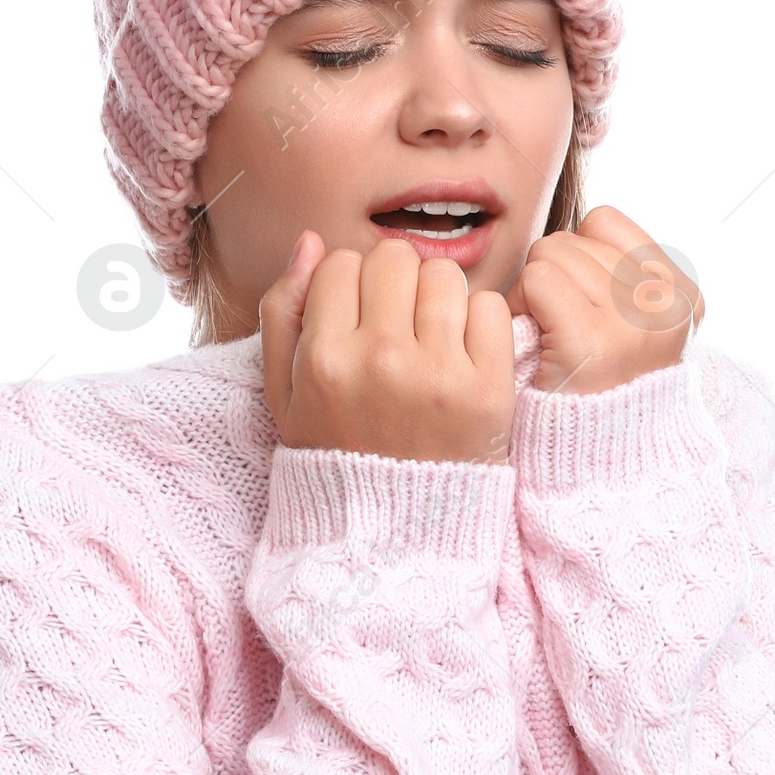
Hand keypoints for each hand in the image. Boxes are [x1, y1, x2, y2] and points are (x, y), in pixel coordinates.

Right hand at [260, 231, 515, 463]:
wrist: (394, 532)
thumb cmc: (337, 455)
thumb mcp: (285, 395)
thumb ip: (283, 313)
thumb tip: (310, 241)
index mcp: (325, 359)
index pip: (341, 263)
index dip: (349, 285)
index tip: (357, 318)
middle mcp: (380, 360)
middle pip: (394, 259)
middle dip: (395, 283)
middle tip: (398, 325)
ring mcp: (438, 374)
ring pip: (444, 274)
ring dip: (438, 297)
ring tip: (431, 338)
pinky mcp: (488, 389)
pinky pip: (491, 308)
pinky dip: (480, 323)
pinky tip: (463, 354)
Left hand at [503, 206, 704, 394]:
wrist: (591, 466)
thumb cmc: (595, 388)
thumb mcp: (631, 324)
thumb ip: (616, 273)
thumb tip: (572, 224)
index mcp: (682, 294)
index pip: (603, 222)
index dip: (576, 259)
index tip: (581, 307)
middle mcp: (666, 305)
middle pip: (570, 239)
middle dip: (551, 278)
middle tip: (556, 331)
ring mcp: (632, 322)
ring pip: (549, 254)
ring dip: (531, 294)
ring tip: (548, 340)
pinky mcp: (591, 342)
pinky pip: (536, 281)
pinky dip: (521, 307)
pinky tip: (536, 345)